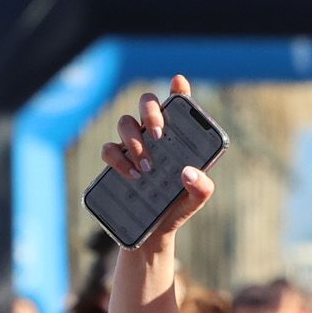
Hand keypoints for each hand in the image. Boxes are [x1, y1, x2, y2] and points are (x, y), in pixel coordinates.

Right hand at [100, 74, 214, 249]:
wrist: (154, 231)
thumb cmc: (178, 206)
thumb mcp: (195, 200)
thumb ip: (202, 187)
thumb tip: (188, 172)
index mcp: (179, 138)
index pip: (178, 106)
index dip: (179, 91)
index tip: (179, 81)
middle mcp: (154, 135)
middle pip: (146, 103)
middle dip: (151, 112)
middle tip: (159, 134)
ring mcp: (133, 145)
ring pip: (125, 122)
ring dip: (135, 140)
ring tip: (147, 167)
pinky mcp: (116, 160)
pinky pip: (109, 148)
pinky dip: (119, 159)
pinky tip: (133, 175)